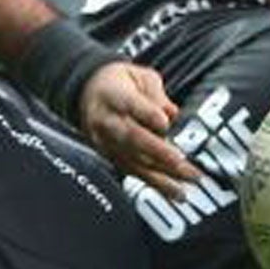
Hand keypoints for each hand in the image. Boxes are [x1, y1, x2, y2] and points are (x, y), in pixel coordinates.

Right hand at [80, 61, 196, 198]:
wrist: (86, 93)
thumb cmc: (118, 83)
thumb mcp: (138, 75)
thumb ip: (156, 92)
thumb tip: (171, 112)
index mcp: (113, 94)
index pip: (130, 104)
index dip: (147, 114)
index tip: (165, 122)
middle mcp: (107, 120)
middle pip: (132, 137)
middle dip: (159, 153)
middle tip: (182, 164)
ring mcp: (105, 141)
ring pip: (132, 160)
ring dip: (160, 176)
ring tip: (183, 188)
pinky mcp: (108, 156)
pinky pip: (132, 172)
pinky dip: (153, 184)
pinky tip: (172, 192)